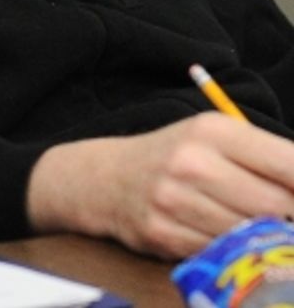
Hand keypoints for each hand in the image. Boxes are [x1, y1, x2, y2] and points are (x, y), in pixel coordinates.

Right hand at [28, 114, 293, 257]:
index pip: (289, 164)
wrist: (107, 178)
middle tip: (279, 212)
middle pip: (276, 204)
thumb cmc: (177, 156)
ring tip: (248, 222)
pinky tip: (219, 234)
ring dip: (259, 235)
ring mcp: (174, 199)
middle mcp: (192, 161)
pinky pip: (220, 251)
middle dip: (288, 215)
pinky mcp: (162, 232)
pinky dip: (229, 248)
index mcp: (213, 130)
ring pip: (251, 233)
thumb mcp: (217, 139)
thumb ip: (268, 160)